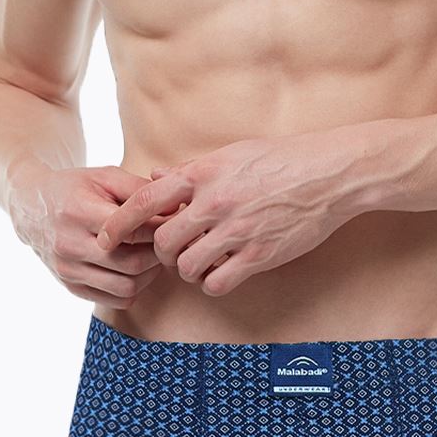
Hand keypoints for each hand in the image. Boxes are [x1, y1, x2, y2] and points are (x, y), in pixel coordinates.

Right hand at [8, 164, 176, 308]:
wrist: (31, 207)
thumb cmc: (75, 188)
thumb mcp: (105, 177)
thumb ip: (140, 190)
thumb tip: (176, 208)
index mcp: (78, 212)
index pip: (133, 231)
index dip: (160, 228)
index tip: (171, 222)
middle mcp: (69, 245)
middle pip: (132, 264)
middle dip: (158, 255)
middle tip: (166, 242)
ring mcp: (68, 270)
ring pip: (126, 287)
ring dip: (149, 275)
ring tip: (152, 256)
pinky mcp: (70, 286)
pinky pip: (115, 300)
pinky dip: (133, 288)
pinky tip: (135, 269)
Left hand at [93, 130, 364, 297]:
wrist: (330, 174)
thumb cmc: (283, 159)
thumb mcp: (232, 154)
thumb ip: (191, 170)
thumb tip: (155, 177)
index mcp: (204, 174)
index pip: (145, 201)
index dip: (119, 223)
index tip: (107, 238)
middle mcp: (215, 203)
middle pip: (164, 242)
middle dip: (161, 254)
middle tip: (172, 254)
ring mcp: (237, 231)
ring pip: (187, 267)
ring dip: (188, 270)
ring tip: (202, 262)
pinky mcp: (259, 255)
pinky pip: (217, 282)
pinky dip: (213, 283)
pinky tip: (224, 272)